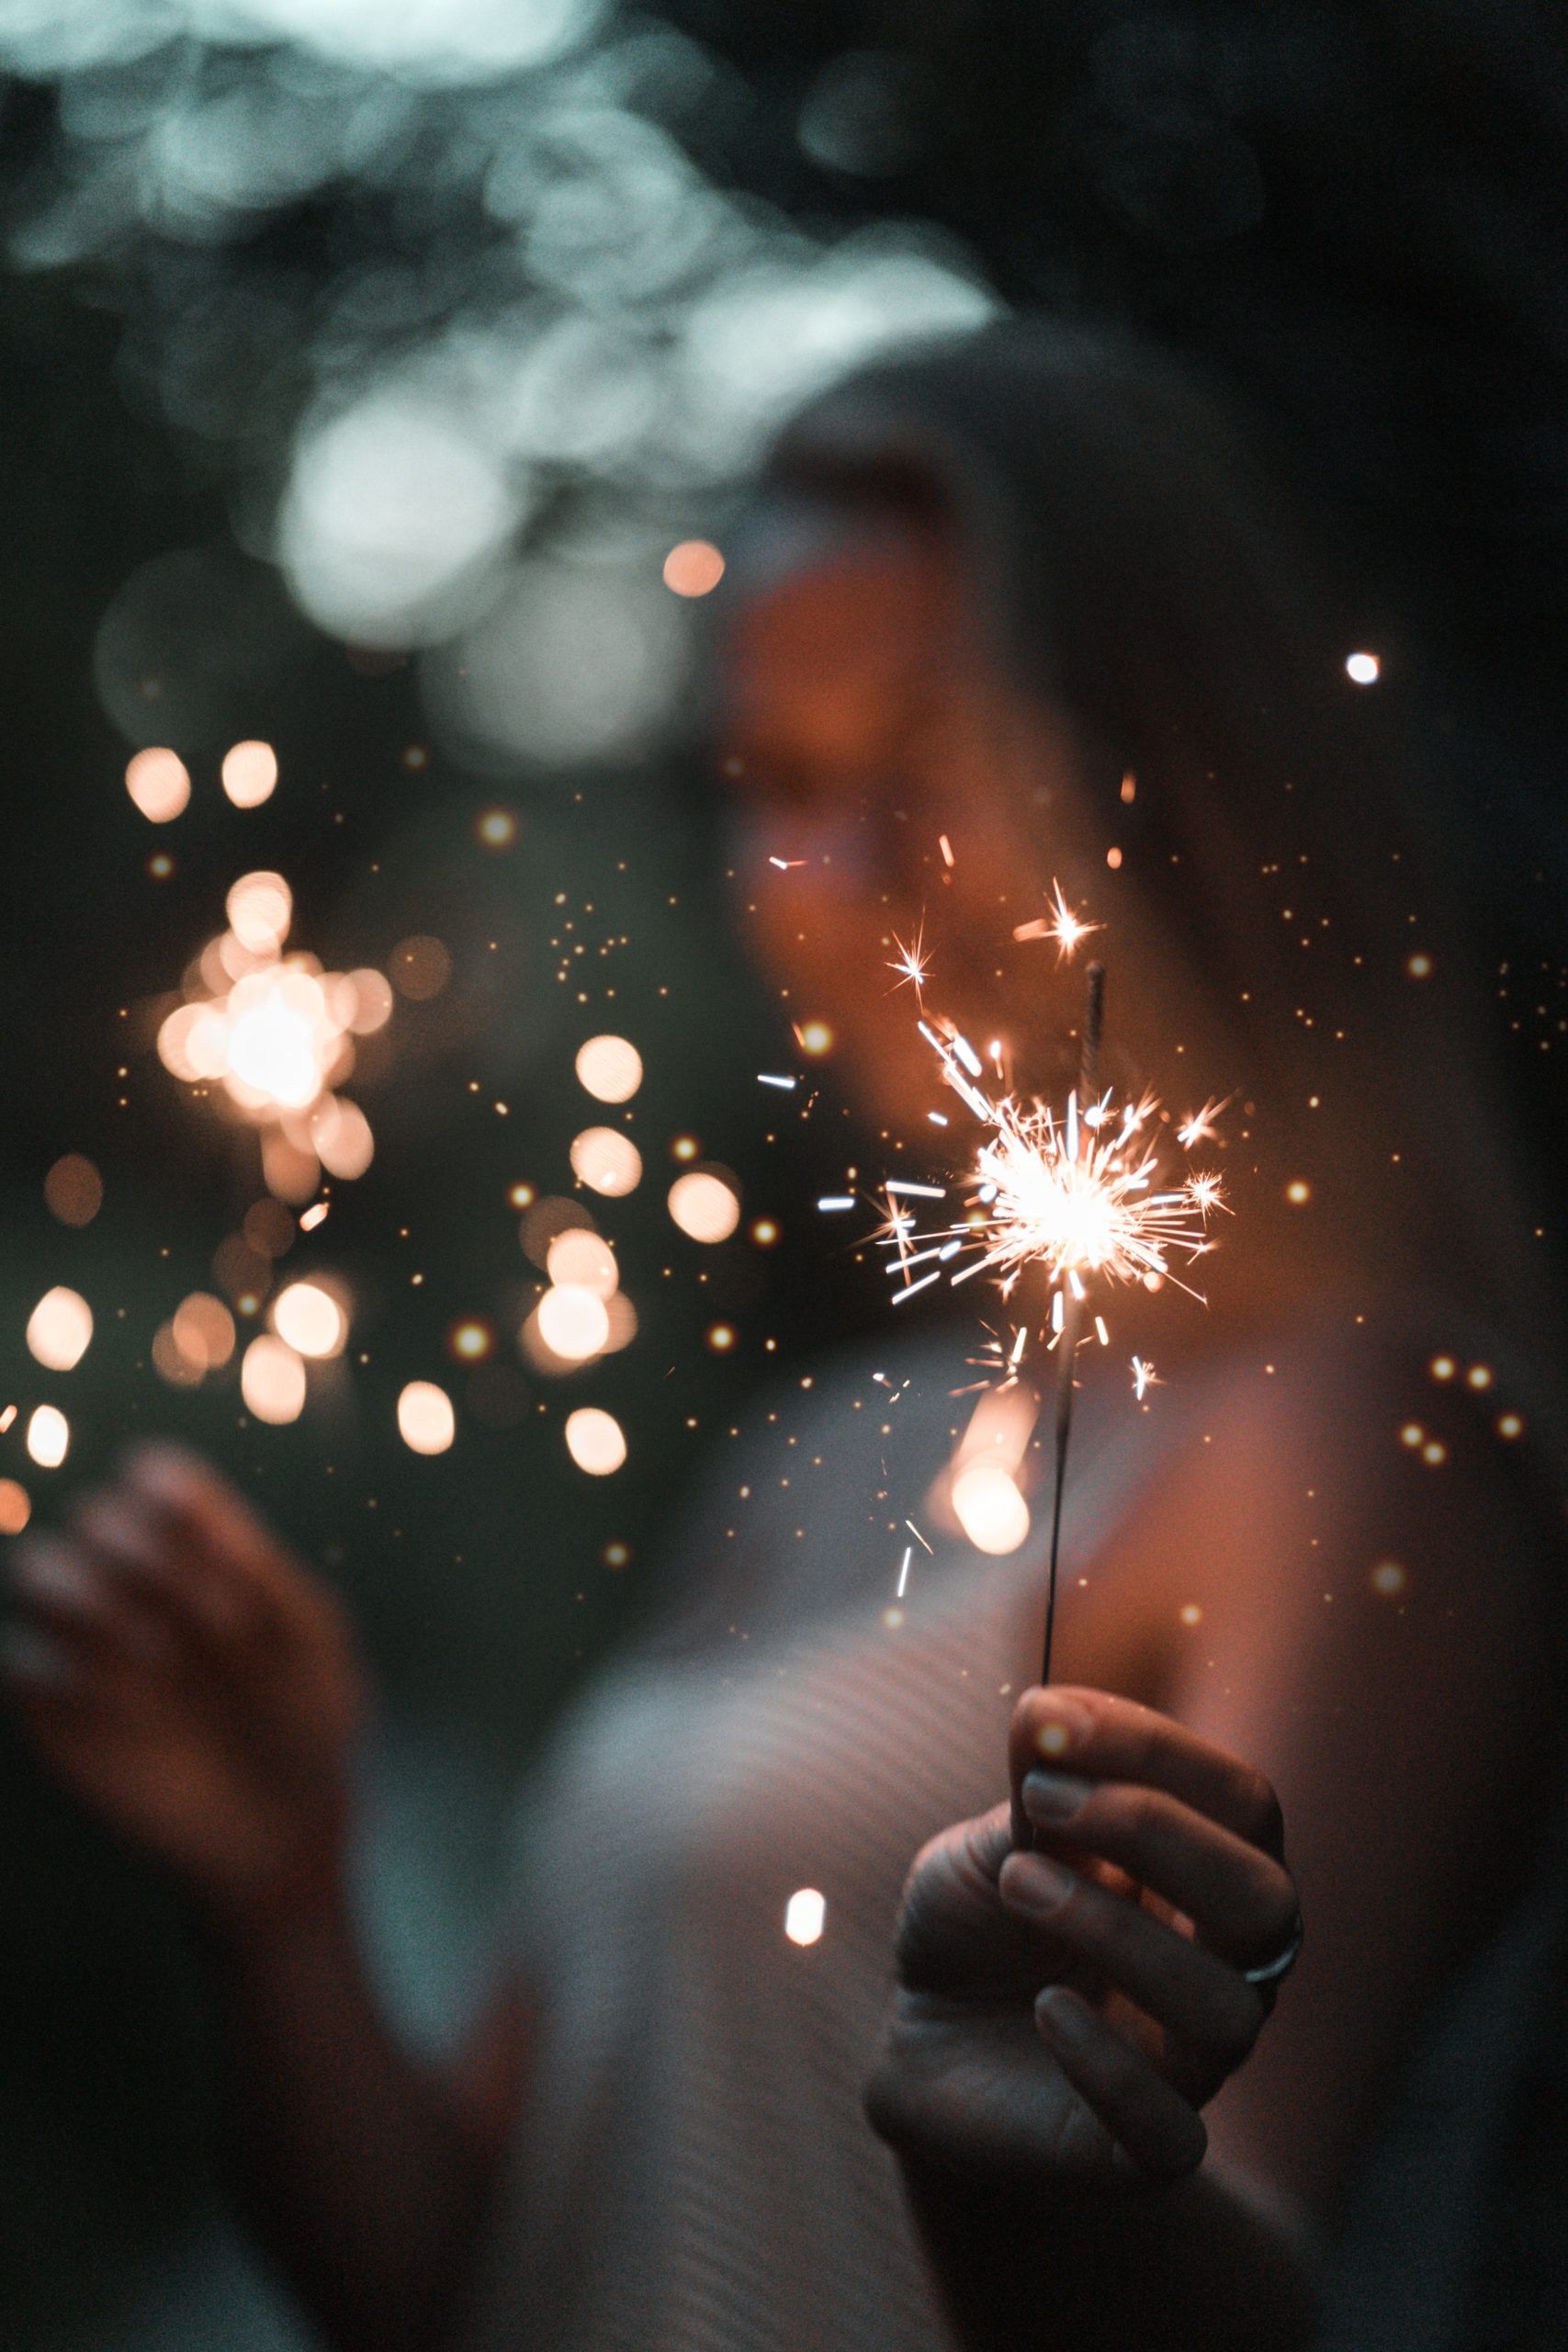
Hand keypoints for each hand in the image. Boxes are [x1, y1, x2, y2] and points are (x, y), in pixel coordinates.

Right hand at [3, 1443, 365, 1936]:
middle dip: (144, 1551)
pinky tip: (137, 1710)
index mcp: (204, 1554)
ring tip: (160, 1655)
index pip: (154, 1482)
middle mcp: (138, 1587)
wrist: (286, 1827)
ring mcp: (91, 1646)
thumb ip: (255, 1564)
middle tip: (217, 1620)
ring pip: (37, 1570)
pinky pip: (24, 1664)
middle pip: (94, 1516)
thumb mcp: (310, 1637)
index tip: (208, 1534)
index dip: (169, 1492)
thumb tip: (179, 1491)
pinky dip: (70, 1672)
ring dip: (90, 1596)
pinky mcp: (60, 1713)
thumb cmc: (308, 1718)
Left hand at [866, 1687, 1299, 2183]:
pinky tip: (1044, 2009)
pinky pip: (1172, 2133)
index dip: (1157, 1750)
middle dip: (1153, 1831)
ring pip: (1223, 2010)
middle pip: (1267, 1901)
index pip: (1245, 1802)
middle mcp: (1227, 1968)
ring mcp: (1193, 2063)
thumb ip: (1037, 1786)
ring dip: (1114, 1928)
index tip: (1049, 1722)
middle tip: (1042, 1803)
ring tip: (1019, 1886)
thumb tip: (1049, 1713)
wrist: (922, 2036)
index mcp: (1210, 1875)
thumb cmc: (984, 1921)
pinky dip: (1106, 2064)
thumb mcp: (996, 1839)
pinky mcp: (1142, 2153)